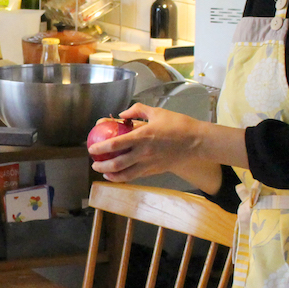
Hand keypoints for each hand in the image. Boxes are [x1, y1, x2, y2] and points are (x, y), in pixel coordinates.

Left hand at [88, 103, 204, 182]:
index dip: (100, 147)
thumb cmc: (178, 124)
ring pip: (125, 174)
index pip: (115, 144)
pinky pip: (136, 176)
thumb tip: (122, 113)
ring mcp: (149, 164)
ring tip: (104, 172)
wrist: (197, 142)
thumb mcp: (157, 112)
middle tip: (94, 164)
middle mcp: (143, 152)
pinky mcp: (155, 170)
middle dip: (102, 165)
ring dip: (111, 175)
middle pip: (117, 163)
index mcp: (142, 136)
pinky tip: (119, 175)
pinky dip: (125, 177)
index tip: (91, 149)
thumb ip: (137, 110)